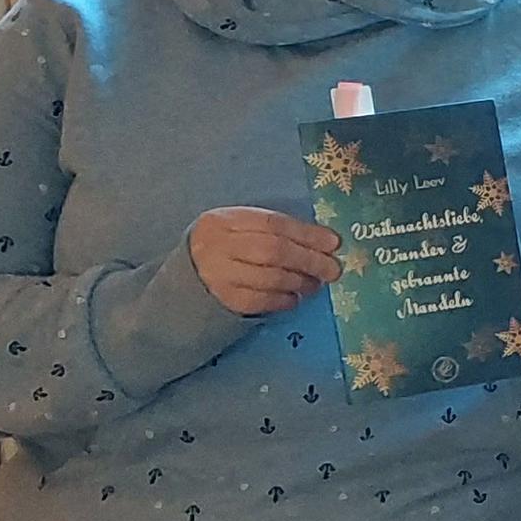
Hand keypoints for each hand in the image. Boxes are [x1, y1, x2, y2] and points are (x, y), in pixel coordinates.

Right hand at [188, 207, 339, 317]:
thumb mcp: (239, 229)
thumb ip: (273, 231)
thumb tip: (322, 242)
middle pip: (273, 250)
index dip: (306, 233)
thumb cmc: (224, 248)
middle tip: (333, 269)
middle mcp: (218, 245)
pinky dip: (283, 299)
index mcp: (224, 220)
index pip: (273, 223)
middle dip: (309, 260)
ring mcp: (218, 274)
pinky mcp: (223, 300)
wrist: (187, 278)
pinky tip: (295, 297)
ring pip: (269, 277)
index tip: (333, 242)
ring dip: (300, 281)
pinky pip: (261, 300)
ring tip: (316, 283)